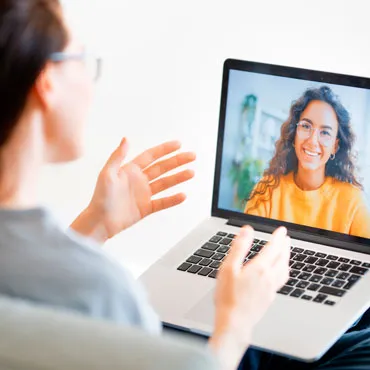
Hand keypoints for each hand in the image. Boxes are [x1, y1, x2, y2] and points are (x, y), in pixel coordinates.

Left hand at [71, 139, 194, 241]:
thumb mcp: (107, 174)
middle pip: (163, 167)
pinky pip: (162, 202)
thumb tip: (126, 139)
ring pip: (165, 183)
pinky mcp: (146, 208)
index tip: (178, 144)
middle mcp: (139, 180)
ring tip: (191, 173)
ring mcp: (144, 194)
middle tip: (192, 156)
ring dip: (178, 178)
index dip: (165, 149)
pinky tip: (183, 195)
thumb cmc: (100, 198)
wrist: (99, 222)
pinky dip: (173, 200)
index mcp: (130, 170)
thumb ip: (117, 156)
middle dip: (178, 161)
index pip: (151, 156)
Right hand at [209, 226, 289, 369]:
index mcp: (260, 268)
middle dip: (285, 246)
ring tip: (285, 254)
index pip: (273, 248)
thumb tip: (247, 231)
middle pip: (282, 258)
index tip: (282, 230)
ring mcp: (271, 289)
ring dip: (286, 258)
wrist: (235, 323)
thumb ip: (239, 247)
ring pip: (284, 270)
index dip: (278, 237)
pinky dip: (282, 271)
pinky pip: (281, 280)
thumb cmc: (228, 297)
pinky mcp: (269, 298)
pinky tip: (277, 274)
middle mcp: (269, 278)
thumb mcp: (229, 268)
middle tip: (286, 238)